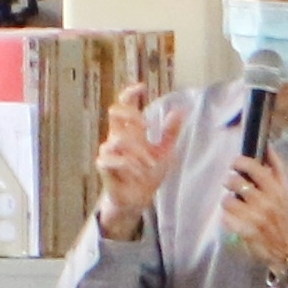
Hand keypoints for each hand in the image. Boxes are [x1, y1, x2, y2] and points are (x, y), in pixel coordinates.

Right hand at [93, 86, 168, 236]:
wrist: (138, 199)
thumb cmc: (148, 174)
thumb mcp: (165, 151)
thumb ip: (171, 132)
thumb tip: (182, 109)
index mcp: (130, 131)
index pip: (124, 105)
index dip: (129, 94)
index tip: (141, 88)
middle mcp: (117, 137)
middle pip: (114, 112)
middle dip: (131, 115)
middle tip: (146, 127)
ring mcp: (109, 152)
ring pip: (117, 139)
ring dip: (137, 151)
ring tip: (149, 163)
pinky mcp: (105, 167)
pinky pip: (112, 159)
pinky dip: (128, 165)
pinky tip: (139, 172)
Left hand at [220, 154, 287, 274]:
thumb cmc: (286, 218)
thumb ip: (278, 171)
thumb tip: (268, 148)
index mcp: (277, 191)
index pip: (255, 168)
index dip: (241, 162)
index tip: (235, 162)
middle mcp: (266, 203)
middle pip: (236, 182)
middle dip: (230, 180)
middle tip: (232, 184)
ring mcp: (254, 218)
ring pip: (228, 200)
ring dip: (227, 200)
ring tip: (233, 203)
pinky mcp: (244, 232)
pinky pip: (226, 217)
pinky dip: (227, 216)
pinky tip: (233, 218)